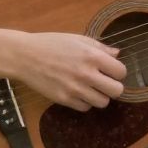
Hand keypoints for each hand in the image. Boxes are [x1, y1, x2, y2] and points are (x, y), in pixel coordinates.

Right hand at [11, 30, 126, 109]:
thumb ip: (100, 48)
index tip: (111, 70)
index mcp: (93, 56)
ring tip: (91, 88)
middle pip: (116, 91)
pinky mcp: (63, 100)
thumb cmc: (52, 44)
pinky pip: (84, 108)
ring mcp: (75, 89)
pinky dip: (85, 102)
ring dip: (100, 96)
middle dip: (114, 87)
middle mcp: (87, 74)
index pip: (121, 72)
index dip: (118, 72)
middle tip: (105, 82)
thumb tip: (117, 54)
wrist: (26, 56)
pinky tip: (79, 93)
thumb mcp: (79, 39)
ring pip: (102, 103)